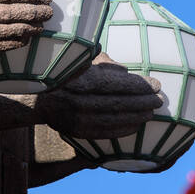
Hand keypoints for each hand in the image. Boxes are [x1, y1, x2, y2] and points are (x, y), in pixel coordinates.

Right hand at [35, 58, 162, 139]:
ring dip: (135, 117)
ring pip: (113, 119)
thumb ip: (101, 60)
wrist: (35, 99)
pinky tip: (136, 126)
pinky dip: (122, 130)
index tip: (156, 84)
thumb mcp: (78, 61)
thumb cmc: (62, 75)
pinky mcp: (77, 132)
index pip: (117, 84)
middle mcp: (79, 101)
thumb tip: (124, 68)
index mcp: (81, 80)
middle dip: (142, 102)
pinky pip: (104, 132)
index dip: (139, 85)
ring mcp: (77, 119)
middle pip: (118, 103)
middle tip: (159, 100)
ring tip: (151, 113)